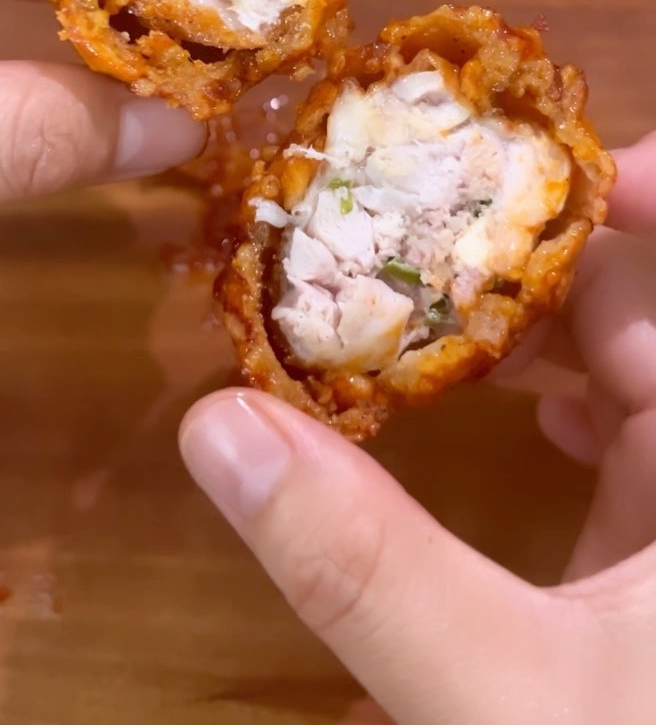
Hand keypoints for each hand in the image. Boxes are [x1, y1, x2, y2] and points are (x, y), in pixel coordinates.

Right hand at [180, 135, 655, 723]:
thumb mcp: (500, 698)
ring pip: (617, 372)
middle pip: (634, 313)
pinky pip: (612, 438)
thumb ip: (361, 566)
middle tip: (400, 228)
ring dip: (519, 336)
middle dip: (525, 265)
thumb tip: (216, 425)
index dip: (644, 192)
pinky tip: (470, 405)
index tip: (550, 158)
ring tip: (407, 305)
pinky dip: (541, 406)